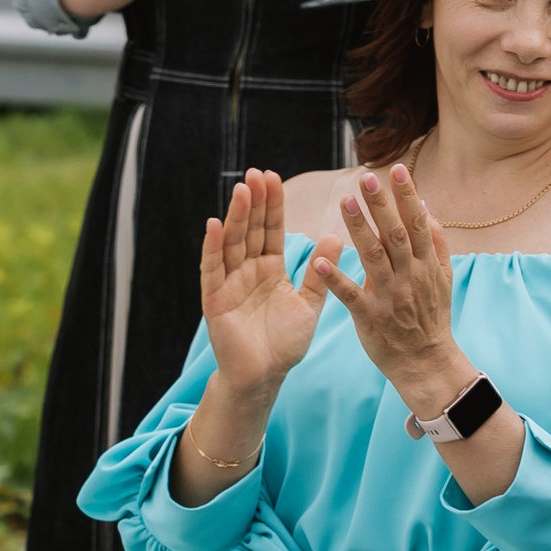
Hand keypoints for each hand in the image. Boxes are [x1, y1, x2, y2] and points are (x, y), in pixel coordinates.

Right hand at [199, 169, 334, 405]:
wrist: (264, 377)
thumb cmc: (284, 344)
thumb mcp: (309, 305)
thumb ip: (321, 273)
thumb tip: (337, 237)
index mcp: (270, 269)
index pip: (272, 230)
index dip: (272, 205)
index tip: (274, 177)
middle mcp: (248, 271)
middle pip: (250, 230)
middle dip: (255, 202)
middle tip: (258, 173)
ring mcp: (229, 283)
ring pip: (232, 243)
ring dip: (237, 216)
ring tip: (243, 190)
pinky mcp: (214, 299)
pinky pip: (212, 269)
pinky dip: (213, 247)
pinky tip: (214, 224)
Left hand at [320, 164, 464, 404]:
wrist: (426, 362)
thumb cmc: (431, 316)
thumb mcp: (443, 278)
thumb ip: (436, 242)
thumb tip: (426, 206)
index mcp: (427, 265)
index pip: (418, 223)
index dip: (407, 196)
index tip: (397, 169)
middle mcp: (410, 277)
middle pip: (395, 234)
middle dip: (382, 204)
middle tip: (367, 177)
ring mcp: (390, 297)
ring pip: (373, 257)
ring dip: (359, 229)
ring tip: (345, 201)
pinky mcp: (370, 317)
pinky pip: (350, 295)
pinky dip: (335, 279)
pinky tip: (319, 261)